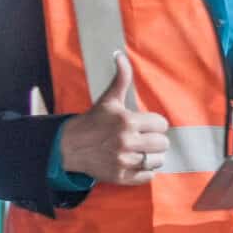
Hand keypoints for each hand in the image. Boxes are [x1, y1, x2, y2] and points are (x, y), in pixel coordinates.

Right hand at [55, 51, 169, 184]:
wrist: (71, 146)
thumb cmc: (94, 121)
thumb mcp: (109, 99)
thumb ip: (121, 78)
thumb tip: (120, 56)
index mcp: (127, 121)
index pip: (161, 124)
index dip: (155, 124)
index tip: (146, 125)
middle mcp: (126, 142)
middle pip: (162, 144)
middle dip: (155, 140)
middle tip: (145, 138)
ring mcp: (123, 161)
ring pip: (157, 160)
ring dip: (152, 156)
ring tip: (142, 151)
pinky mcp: (120, 176)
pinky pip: (147, 176)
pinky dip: (146, 171)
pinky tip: (137, 162)